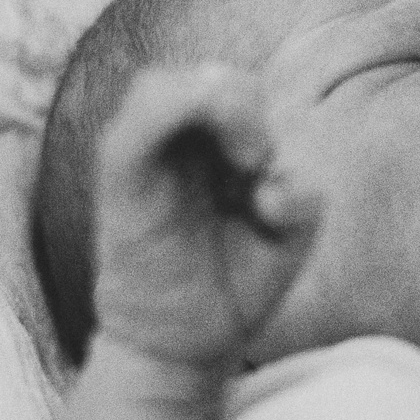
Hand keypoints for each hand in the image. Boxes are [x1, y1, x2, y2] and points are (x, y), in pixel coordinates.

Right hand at [90, 64, 314, 371]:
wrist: (188, 345)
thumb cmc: (237, 281)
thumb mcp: (289, 235)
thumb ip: (301, 195)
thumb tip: (270, 184)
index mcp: (208, 143)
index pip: (232, 84)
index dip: (262, 109)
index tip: (270, 166)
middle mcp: (168, 143)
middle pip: (203, 75)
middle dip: (245, 103)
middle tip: (258, 160)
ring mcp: (139, 159)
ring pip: (159, 86)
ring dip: (216, 106)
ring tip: (247, 162)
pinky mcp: (118, 185)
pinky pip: (132, 130)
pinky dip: (174, 117)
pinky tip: (228, 165)